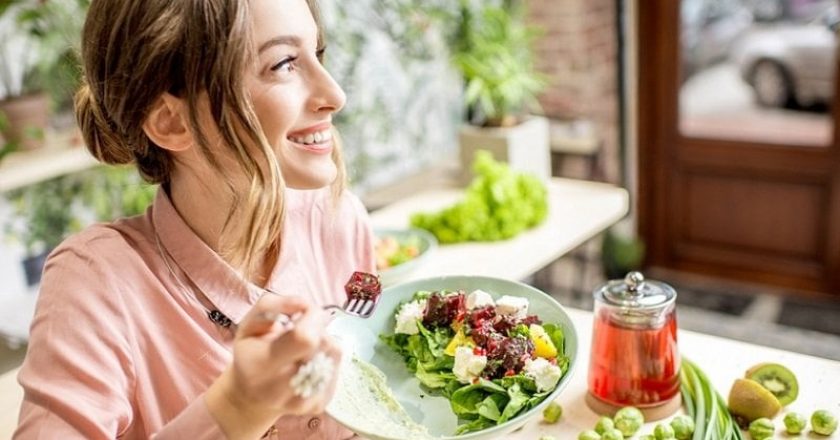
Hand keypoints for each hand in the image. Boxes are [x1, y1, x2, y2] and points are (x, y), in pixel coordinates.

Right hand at [205, 294, 341, 438]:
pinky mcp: (319, 405)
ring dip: (323, 341)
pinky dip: (327, 357)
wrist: (251, 397)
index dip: (312, 317)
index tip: (304, 311)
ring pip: (334, 353)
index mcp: (261, 366)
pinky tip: (309, 361)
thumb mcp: (248, 323)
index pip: (304, 338)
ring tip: (303, 347)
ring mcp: (303, 401)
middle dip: (317, 327)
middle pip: (323, 344)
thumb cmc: (251, 353)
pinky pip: (337, 367)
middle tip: (302, 329)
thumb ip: (272, 305)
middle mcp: (281, 389)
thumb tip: (305, 304)